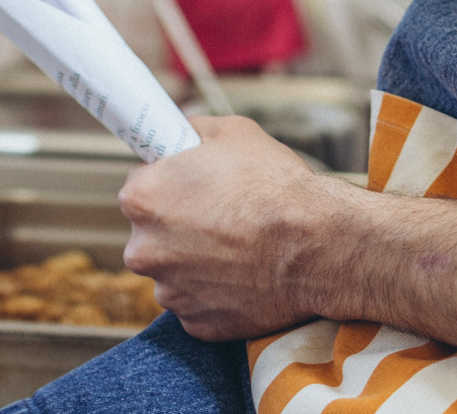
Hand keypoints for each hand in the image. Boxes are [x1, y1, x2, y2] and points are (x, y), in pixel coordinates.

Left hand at [119, 115, 353, 341]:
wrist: (317, 245)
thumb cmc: (274, 186)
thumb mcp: (230, 132)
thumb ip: (192, 133)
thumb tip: (180, 133)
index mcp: (142, 199)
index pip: (138, 188)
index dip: (166, 184)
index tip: (188, 187)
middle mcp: (144, 249)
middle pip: (151, 234)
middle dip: (176, 226)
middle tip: (218, 217)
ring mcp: (170, 291)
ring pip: (173, 271)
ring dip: (194, 262)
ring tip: (238, 247)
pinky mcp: (196, 323)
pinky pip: (197, 303)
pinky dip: (214, 292)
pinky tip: (243, 275)